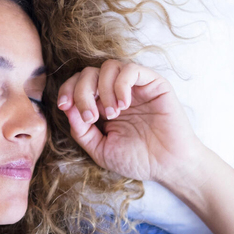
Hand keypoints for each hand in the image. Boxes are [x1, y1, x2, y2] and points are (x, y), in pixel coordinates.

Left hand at [57, 60, 204, 183]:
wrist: (168, 166)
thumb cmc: (138, 159)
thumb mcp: (100, 149)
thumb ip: (81, 131)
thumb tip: (67, 107)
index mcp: (102, 106)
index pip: (78, 84)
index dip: (67, 90)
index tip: (64, 106)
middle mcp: (117, 92)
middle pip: (89, 73)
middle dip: (82, 92)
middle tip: (91, 117)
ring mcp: (135, 87)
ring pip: (108, 66)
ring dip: (103, 89)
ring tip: (113, 114)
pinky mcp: (154, 84)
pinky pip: (131, 70)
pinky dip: (121, 84)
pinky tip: (124, 105)